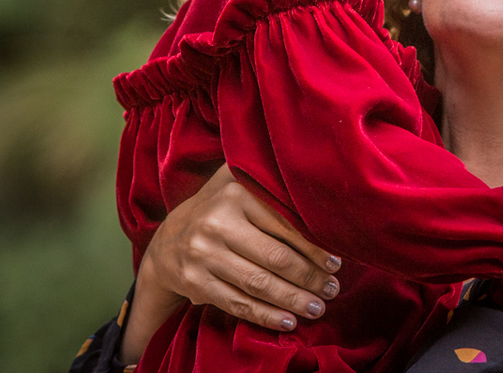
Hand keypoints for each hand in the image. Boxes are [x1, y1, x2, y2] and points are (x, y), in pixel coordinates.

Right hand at [121, 165, 340, 362]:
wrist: (166, 243)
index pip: (285, 224)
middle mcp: (217, 223)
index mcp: (235, 194)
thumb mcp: (235, 186)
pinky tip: (288, 321)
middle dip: (309, 277)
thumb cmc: (218, 212)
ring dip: (293, 300)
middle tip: (333, 288)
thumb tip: (319, 188)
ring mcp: (203, 254)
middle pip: (275, 257)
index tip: (336, 262)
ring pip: (259, 283)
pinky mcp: (195, 282)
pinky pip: (237, 303)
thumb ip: (267, 182)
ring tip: (317, 308)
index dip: (314, 246)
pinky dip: (265, 315)